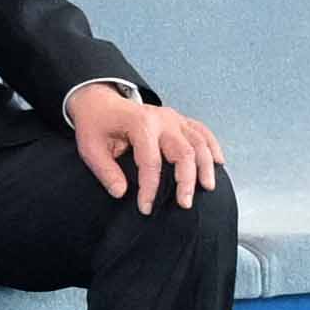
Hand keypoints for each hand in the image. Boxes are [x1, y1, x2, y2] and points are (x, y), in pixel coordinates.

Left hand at [63, 80, 223, 208]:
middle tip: (184, 204)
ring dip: (205, 166)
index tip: (145, 207)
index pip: (150, 161)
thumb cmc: (96, 125)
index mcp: (139, 124)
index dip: (149, 188)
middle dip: (186, 180)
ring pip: (198, 142)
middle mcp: (162, 119)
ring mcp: (173, 118)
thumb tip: (121, 192)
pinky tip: (219, 162)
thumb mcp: (90, 148)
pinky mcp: (179, 120)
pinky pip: (202, 131)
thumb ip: (105, 171)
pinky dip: (212, 146)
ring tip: (207, 188)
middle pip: (183, 151)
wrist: (100, 102)